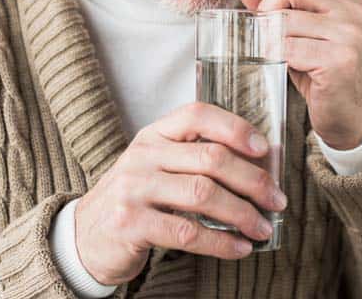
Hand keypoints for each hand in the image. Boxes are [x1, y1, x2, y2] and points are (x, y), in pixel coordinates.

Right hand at [73, 103, 287, 285]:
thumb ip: (195, 160)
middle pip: (210, 158)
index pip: (197, 115)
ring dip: (242, 213)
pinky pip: (187, 232)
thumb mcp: (158, 168)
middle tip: (277, 200)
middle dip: (253, 180)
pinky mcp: (131, 223)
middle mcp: (142, 155)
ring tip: (262, 227)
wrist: (84, 236)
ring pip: (203, 194)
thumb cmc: (136, 200)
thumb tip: (259, 165)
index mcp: (153, 135)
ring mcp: (134, 188)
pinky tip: (239, 248)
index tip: (264, 148)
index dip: (234, 127)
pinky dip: (221, 242)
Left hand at [235, 0, 361, 149]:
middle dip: (266, 4)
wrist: (354, 114)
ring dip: (268, 36)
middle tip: (262, 29)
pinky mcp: (340, 59)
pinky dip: (275, 56)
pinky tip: (283, 65)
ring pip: (285, 17)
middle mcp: (352, 8)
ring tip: (274, 51)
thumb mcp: (299, 31)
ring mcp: (349, 33)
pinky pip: (288, 47)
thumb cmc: (322, 71)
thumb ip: (275, 4)